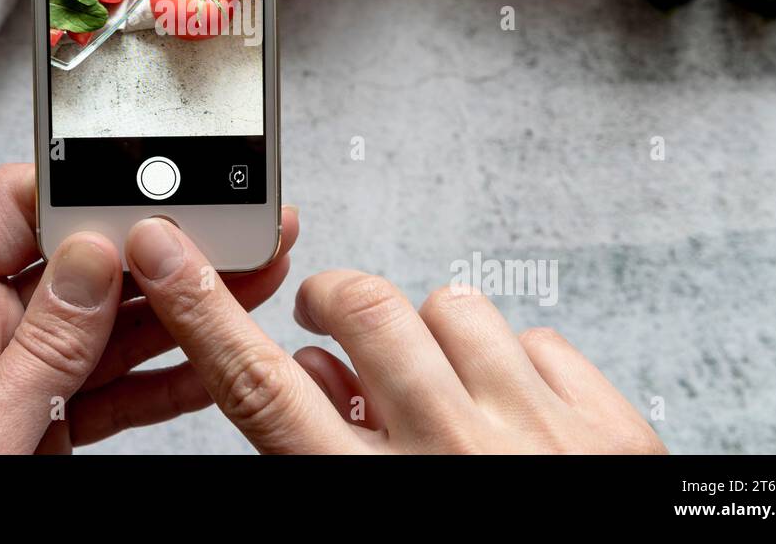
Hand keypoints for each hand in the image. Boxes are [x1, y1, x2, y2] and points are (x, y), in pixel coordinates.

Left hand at [0, 164, 298, 452]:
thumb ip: (34, 352)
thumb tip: (90, 257)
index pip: (12, 211)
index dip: (82, 191)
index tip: (151, 190)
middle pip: (81, 267)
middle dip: (156, 250)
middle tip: (228, 236)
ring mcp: (18, 381)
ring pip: (111, 327)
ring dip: (181, 310)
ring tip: (243, 286)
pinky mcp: (45, 424)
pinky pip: (115, 388)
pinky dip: (167, 378)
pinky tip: (210, 362)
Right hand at [125, 218, 666, 453]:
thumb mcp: (369, 522)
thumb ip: (327, 451)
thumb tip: (319, 372)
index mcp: (370, 496)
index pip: (261, 388)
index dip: (205, 314)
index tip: (169, 257)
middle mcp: (451, 457)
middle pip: (363, 310)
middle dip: (339, 304)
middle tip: (334, 320)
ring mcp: (537, 434)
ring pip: (453, 307)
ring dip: (434, 335)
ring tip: (439, 383)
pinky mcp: (607, 426)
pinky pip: (538, 339)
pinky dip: (515, 364)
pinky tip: (511, 408)